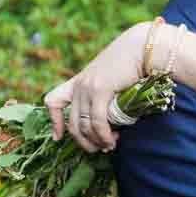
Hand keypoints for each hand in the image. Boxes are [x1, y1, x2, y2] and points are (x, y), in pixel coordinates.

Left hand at [43, 22, 149, 152]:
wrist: (142, 47)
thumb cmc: (132, 65)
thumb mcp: (111, 81)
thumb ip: (104, 98)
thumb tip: (110, 125)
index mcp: (78, 82)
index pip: (53, 100)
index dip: (53, 121)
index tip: (58, 137)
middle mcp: (79, 85)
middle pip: (72, 124)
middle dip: (84, 142)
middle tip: (100, 149)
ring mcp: (87, 87)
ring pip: (84, 126)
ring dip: (97, 141)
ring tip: (110, 145)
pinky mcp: (99, 89)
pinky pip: (96, 121)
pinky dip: (103, 135)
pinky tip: (112, 140)